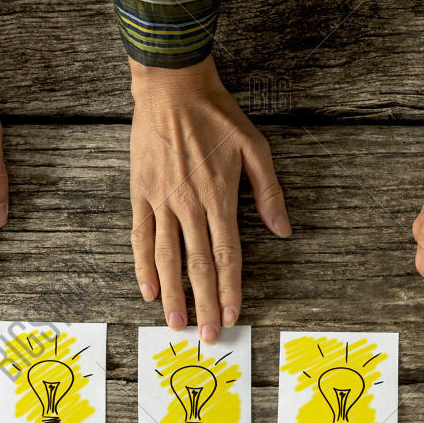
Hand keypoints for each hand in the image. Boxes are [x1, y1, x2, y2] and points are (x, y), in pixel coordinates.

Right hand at [128, 57, 289, 342]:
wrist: (171, 86)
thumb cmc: (217, 115)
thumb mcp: (255, 148)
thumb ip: (269, 192)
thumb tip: (283, 230)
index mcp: (219, 196)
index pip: (227, 254)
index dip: (229, 288)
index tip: (232, 315)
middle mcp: (188, 204)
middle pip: (197, 265)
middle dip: (203, 304)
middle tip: (208, 335)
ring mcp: (161, 200)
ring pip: (166, 258)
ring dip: (172, 294)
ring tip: (176, 324)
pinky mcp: (140, 193)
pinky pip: (140, 236)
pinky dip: (143, 266)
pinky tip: (148, 289)